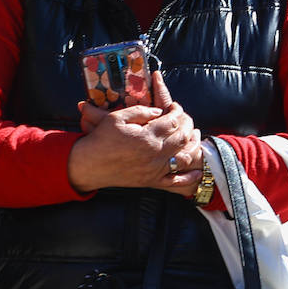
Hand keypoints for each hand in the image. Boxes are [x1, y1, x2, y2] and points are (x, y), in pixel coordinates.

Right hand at [68, 73, 202, 195]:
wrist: (89, 165)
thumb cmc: (100, 139)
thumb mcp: (116, 117)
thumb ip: (139, 111)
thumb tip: (158, 111)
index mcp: (147, 136)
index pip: (172, 121)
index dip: (177, 112)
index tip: (176, 107)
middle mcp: (154, 154)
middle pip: (182, 138)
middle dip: (188, 126)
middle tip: (186, 119)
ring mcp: (155, 170)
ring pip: (184, 158)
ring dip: (193, 146)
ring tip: (194, 137)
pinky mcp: (152, 182)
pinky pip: (177, 181)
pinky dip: (190, 176)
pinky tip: (198, 170)